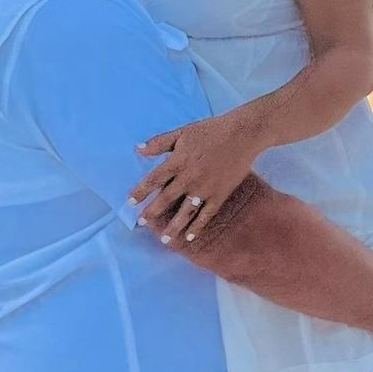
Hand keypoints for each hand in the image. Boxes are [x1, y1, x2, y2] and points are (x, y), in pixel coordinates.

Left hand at [127, 111, 264, 245]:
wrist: (241, 135)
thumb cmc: (210, 131)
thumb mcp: (182, 132)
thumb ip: (159, 142)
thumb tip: (138, 149)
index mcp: (178, 162)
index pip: (154, 180)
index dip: (141, 192)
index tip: (130, 202)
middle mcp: (189, 178)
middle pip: (166, 199)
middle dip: (152, 212)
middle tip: (141, 224)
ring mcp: (205, 189)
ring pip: (185, 212)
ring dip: (174, 227)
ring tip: (164, 240)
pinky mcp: (219, 195)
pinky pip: (206, 215)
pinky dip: (198, 227)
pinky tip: (189, 237)